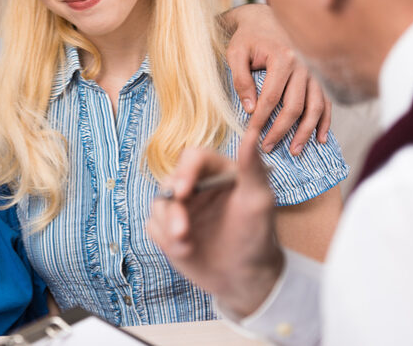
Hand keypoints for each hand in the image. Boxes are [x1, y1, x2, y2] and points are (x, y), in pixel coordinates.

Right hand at [147, 127, 283, 317]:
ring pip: (158, 205)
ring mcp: (180, 208)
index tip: (183, 192)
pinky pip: (153, 226)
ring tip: (186, 248)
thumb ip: (252, 167)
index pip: (193, 157)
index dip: (184, 172)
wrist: (245, 279)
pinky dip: (164, 239)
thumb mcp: (259, 201)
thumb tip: (252, 133)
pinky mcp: (168, 228)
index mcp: (217, 172)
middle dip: (173, 210)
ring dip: (168, 227)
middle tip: (182, 232)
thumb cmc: (258, 236)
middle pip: (170, 183)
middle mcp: (195, 186)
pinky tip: (185, 252)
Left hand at [224, 4, 331, 153]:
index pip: (271, 98)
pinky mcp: (318, 77)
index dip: (261, 120)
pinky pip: (326, 102)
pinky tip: (321, 138)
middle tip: (268, 147)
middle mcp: (304, 65)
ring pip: (314, 107)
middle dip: (281, 130)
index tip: (251, 137)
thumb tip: (251, 109)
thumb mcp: (236, 53)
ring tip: (295, 151)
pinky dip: (324, 121)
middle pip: (295, 106)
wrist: (264, 19)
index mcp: (283, 58)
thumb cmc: (247, 38)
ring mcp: (314, 72)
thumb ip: (241, 80)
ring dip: (305, 131)